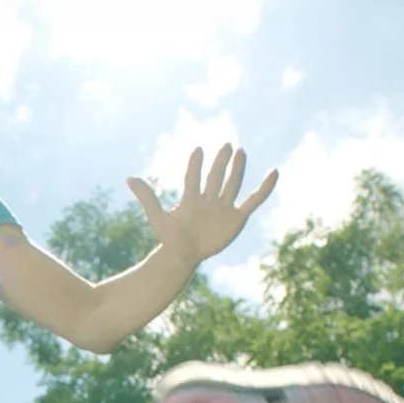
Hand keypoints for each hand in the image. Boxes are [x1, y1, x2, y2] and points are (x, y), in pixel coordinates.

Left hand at [126, 144, 278, 263]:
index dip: (195, 165)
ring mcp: (223, 208)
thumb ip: (147, 197)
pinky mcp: (237, 218)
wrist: (183, 257)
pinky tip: (274, 173)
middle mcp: (208, 201)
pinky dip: (264, 188)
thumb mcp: (157, 217)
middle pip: (215, 177)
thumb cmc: (170, 239)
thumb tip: (129, 177)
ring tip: (240, 151)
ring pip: (232, 185)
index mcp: (190, 199)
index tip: (198, 150)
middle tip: (226, 145)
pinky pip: (253, 201)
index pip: (194, 178)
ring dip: (236, 169)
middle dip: (220, 162)